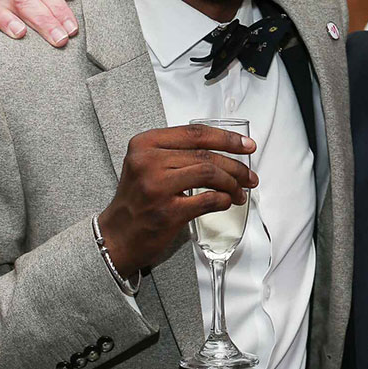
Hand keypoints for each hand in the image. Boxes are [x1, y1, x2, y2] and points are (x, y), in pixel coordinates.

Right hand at [98, 125, 257, 277]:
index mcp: (145, 144)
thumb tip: (224, 150)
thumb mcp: (148, 164)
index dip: (226, 138)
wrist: (117, 235)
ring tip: (240, 191)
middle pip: (206, 154)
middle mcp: (148, 161)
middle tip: (249, 175)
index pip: (195, 133)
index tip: (246, 145)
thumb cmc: (138, 199)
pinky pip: (208, 200)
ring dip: (232, 183)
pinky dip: (224, 200)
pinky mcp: (167, 212)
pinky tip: (227, 202)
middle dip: (235, 165)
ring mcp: (157, 186)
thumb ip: (178, 152)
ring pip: (210, 174)